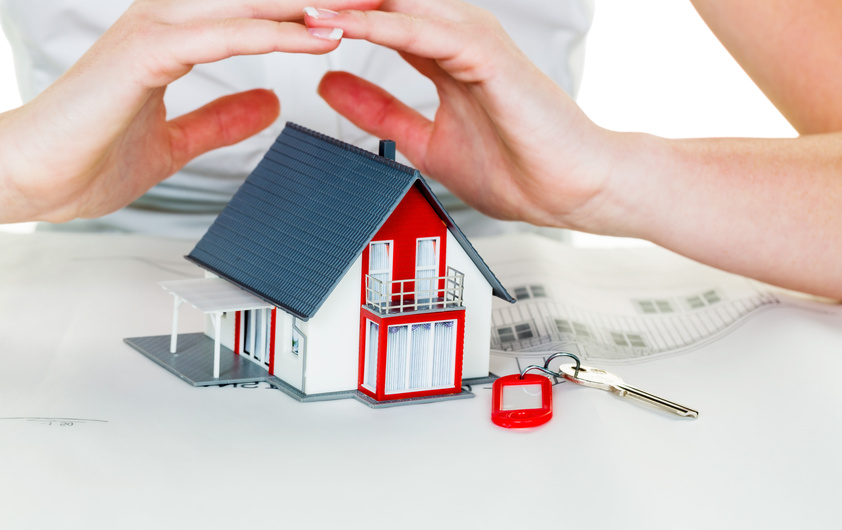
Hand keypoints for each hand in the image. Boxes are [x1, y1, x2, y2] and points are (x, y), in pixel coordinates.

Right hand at [0, 0, 380, 222]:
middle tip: (373, 0)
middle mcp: (167, 22)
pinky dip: (273, 34)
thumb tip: (266, 104)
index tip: (354, 16)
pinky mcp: (146, 53)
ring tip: (360, 9)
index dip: (304, 12)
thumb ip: (220, 118)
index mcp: (175, 37)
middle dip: (318, 0)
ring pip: (247, 6)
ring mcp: (155, 31)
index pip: (254, 12)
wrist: (33, 177)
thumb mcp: (177, 139)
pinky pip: (224, 35)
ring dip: (306, 7)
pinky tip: (315, 35)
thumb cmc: (89, 155)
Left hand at [309, 0, 841, 299]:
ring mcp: (470, 39)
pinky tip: (336, 22)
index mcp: (440, 51)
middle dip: (322, 2)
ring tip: (289, 2)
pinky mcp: (484, 54)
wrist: (571, 191)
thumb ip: (381, 111)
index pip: (371, 18)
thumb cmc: (518, 168)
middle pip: (375, 1)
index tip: (271, 18)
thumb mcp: (424, 141)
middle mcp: (453, 35)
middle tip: (263, 1)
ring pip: (392, 4)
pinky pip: (419, 31)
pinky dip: (376, 25)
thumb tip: (333, 87)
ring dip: (339, 4)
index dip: (321, 17)